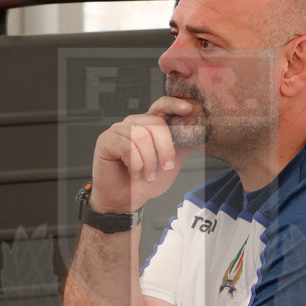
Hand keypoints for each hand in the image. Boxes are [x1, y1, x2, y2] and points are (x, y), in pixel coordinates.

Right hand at [90, 97, 194, 212]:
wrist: (127, 200)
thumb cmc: (146, 181)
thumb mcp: (172, 162)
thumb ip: (183, 145)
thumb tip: (199, 129)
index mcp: (149, 125)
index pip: (162, 106)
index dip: (174, 104)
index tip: (189, 109)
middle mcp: (134, 123)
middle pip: (155, 123)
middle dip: (165, 149)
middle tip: (166, 167)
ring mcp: (118, 129)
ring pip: (141, 136)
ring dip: (149, 161)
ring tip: (147, 175)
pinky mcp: (106, 140)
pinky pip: (126, 146)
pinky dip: (135, 164)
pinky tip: (134, 173)